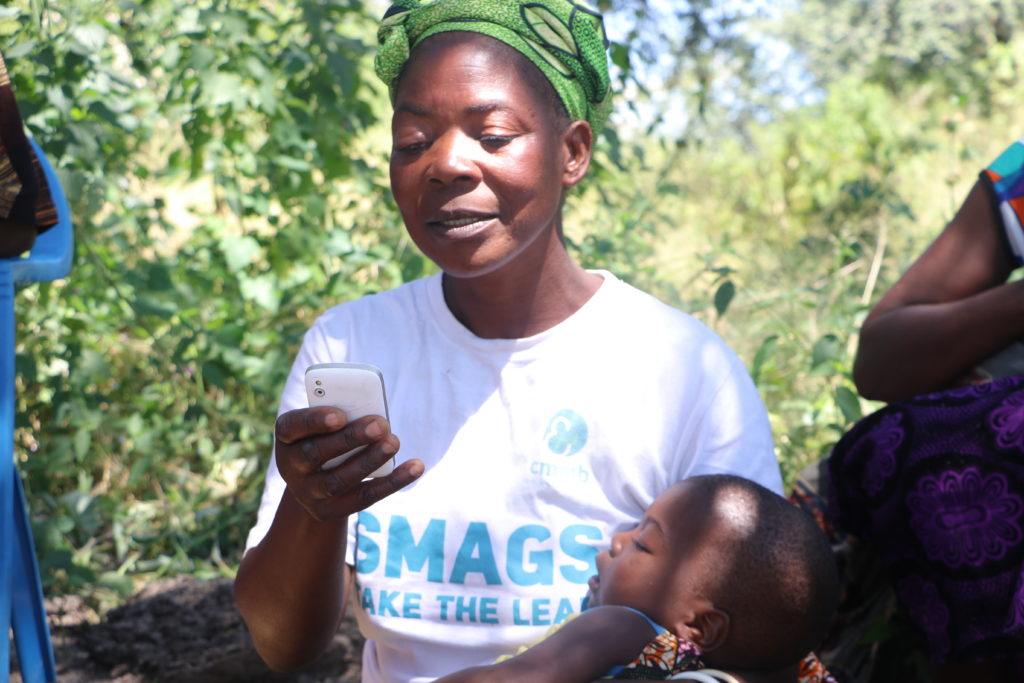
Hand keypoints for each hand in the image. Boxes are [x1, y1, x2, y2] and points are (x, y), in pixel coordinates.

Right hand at [274, 406, 423, 521]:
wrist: (314, 484)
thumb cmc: (326, 438)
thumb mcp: (325, 425)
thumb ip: (343, 415)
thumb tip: (376, 417)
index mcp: (287, 437)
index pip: (292, 426)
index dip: (315, 421)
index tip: (341, 415)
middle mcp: (291, 467)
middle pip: (317, 454)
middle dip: (351, 439)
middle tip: (381, 424)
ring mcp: (309, 493)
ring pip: (339, 479)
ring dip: (370, 460)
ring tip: (393, 442)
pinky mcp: (330, 511)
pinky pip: (364, 498)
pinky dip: (393, 482)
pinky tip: (415, 467)